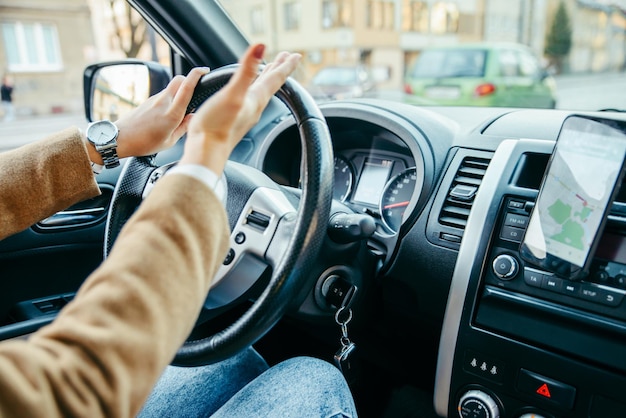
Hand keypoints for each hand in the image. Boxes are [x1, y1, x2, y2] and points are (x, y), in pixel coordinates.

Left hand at [94, 66, 209, 161]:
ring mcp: (154, 99)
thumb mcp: (169, 141)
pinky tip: (167, 115)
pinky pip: (163, 96)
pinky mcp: (148, 101)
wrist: (120, 139)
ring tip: (178, 112)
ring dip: (178, 94)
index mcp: (171, 114)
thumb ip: (184, 127)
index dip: (196, 74)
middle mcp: (163, 102)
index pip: (186, 87)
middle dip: (188, 80)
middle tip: (195, 90)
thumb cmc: (143, 143)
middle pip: (179, 80)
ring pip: (172, 89)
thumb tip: (193, 117)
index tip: (204, 70)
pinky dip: (170, 100)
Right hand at [179, 43, 301, 173]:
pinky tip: (247, 90)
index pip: (276, 78)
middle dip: (278, 69)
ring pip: (261, 91)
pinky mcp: (234, 119)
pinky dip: (253, 89)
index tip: (296, 55)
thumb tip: (261, 46)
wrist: (205, 153)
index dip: (286, 65)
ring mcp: (245, 113)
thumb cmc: (217, 126)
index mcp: (256, 98)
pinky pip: (249, 99)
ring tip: (269, 69)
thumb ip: (247, 71)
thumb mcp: (233, 94)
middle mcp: (254, 106)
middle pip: (271, 84)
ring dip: (267, 78)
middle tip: (287, 57)